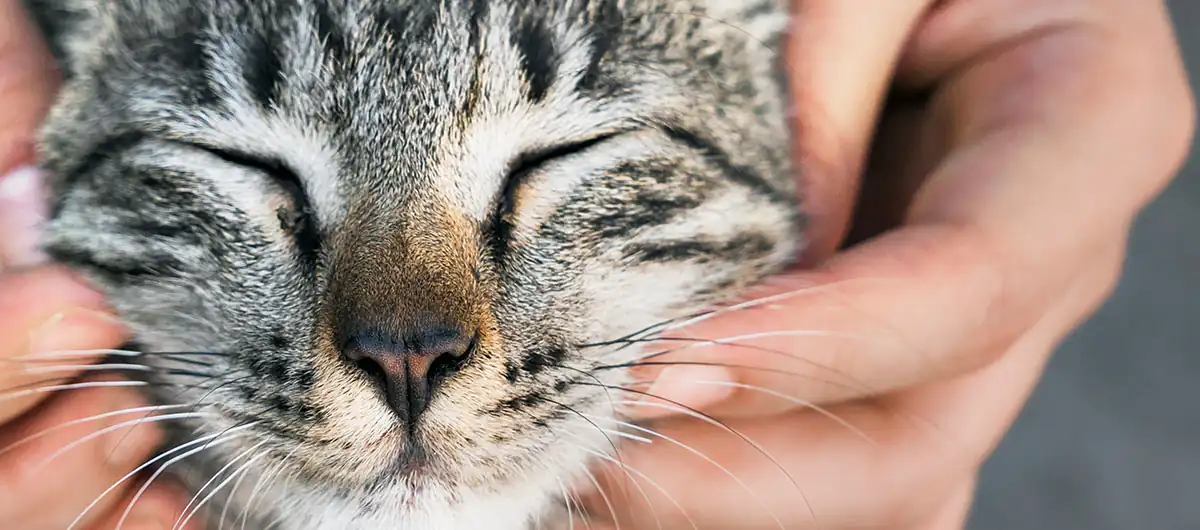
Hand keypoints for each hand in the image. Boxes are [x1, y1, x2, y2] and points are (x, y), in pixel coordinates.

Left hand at [585, 0, 1192, 527]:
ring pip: (884, 486)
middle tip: (581, 451)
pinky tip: (623, 464)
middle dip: (748, 474)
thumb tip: (732, 278)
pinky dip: (735, 485)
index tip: (653, 371)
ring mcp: (978, 323)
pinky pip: (839, 461)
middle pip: (921, 438)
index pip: (967, 288)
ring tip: (582, 475)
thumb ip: (811, 86)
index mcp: (1087, 131)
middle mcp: (1049, 258)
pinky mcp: (905, 347)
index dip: (812, 351)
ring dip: (733, 504)